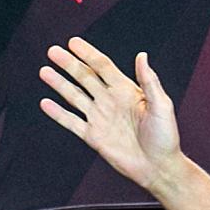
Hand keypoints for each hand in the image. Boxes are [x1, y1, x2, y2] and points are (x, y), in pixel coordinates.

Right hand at [39, 38, 181, 189]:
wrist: (158, 167)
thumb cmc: (165, 137)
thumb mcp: (162, 106)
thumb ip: (149, 81)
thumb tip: (142, 55)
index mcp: (125, 90)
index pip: (103, 66)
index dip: (88, 54)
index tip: (73, 42)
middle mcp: (109, 101)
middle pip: (84, 77)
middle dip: (69, 64)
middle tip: (53, 51)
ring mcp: (100, 118)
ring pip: (74, 96)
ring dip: (59, 84)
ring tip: (44, 71)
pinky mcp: (93, 136)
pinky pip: (71, 122)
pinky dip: (58, 113)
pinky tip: (45, 103)